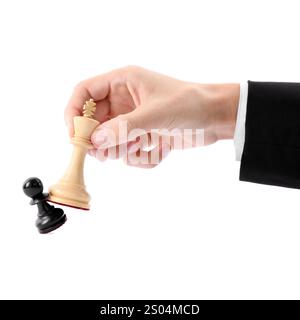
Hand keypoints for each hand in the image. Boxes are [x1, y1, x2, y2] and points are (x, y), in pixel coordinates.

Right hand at [64, 66, 238, 167]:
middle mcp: (124, 101)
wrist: (217, 117)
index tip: (74, 135)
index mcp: (123, 82)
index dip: (74, 113)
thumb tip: (94, 142)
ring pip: (111, 141)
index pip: (84, 93)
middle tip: (104, 154)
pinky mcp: (144, 136)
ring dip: (123, 150)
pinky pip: (131, 152)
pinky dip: (143, 157)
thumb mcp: (155, 113)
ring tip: (141, 147)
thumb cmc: (190, 104)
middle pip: (94, 122)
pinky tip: (161, 149)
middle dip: (99, 140)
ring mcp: (133, 120)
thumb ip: (123, 127)